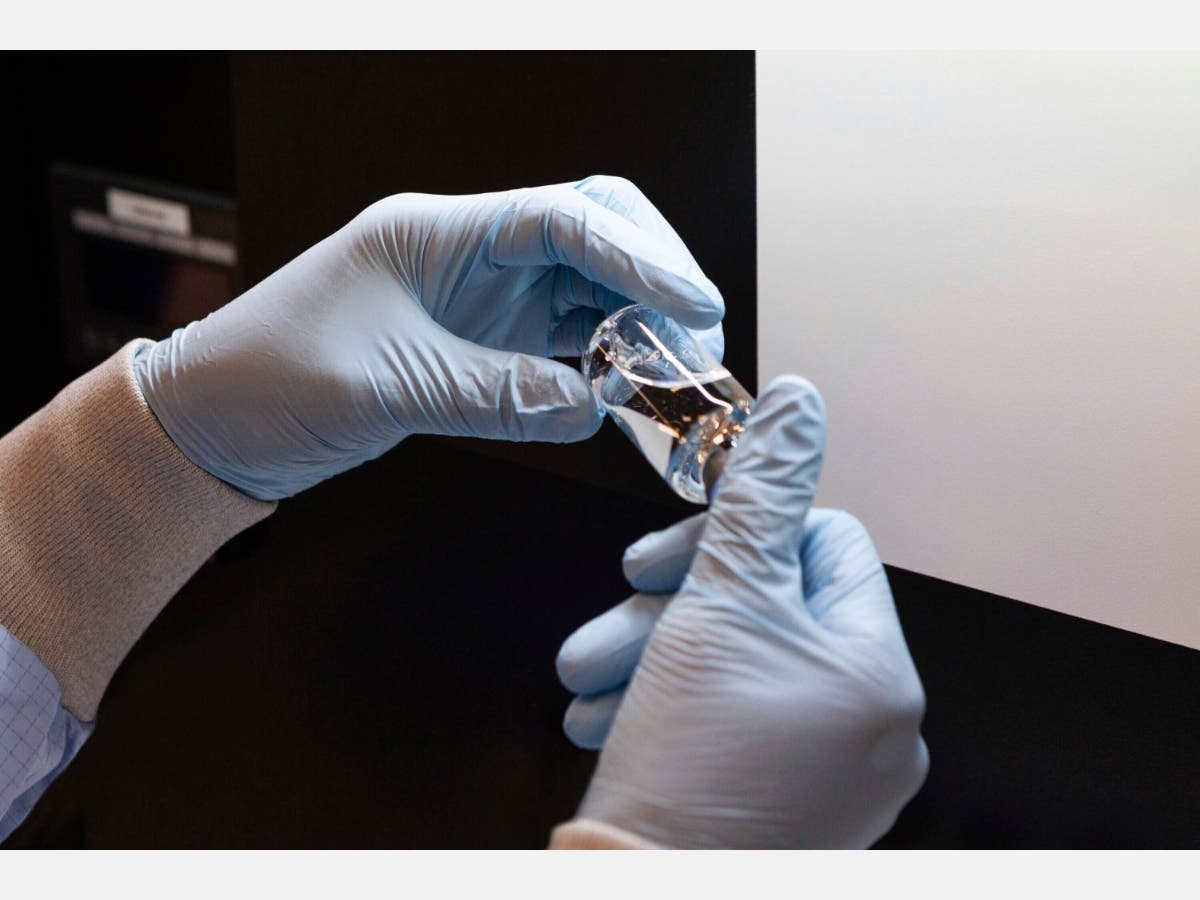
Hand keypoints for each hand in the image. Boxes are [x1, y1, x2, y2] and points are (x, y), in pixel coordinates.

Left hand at [134, 176, 723, 499]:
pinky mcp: (480, 343)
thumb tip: (593, 405)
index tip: (696, 304)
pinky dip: (605, 362)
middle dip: (655, 278)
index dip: (640, 257)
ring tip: (677, 373)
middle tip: (698, 341)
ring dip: (639, 325)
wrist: (215, 422)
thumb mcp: (387, 388)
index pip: (563, 220)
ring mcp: (478, 298)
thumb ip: (496, 394)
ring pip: (588, 289)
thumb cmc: (267, 381)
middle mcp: (468, 254)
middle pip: (592, 236)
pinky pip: (564, 340)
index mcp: (438, 233)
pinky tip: (630, 392)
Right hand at [555, 376, 928, 847]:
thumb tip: (798, 404)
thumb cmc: (687, 772)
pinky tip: (612, 718)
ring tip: (590, 684)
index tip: (668, 557)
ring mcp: (831, 773)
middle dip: (673, 606)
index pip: (823, 544)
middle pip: (768, 608)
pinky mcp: (785, 806)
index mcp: (877, 671)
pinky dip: (669, 707)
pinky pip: (730, 721)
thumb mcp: (719, 601)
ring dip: (652, 657)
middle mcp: (872, 726)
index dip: (737, 535)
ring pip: (737, 664)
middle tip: (615, 621)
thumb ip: (761, 493)